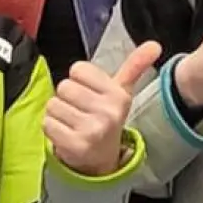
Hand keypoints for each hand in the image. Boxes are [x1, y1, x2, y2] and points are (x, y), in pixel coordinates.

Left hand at [46, 40, 160, 175]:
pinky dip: (52, 127)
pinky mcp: (75, 145)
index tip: (90, 94)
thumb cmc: (106, 116)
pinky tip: (67, 133)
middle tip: (81, 110)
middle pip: (64, 86)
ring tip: (73, 122)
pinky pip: (48, 123)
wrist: (102, 157)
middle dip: (68, 98)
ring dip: (59, 113)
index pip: (78, 69)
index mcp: (118, 95)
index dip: (80, 81)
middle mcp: (108, 112)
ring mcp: (92, 130)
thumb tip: (154, 45)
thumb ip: (135, 66)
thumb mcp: (122, 91)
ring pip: (54, 104)